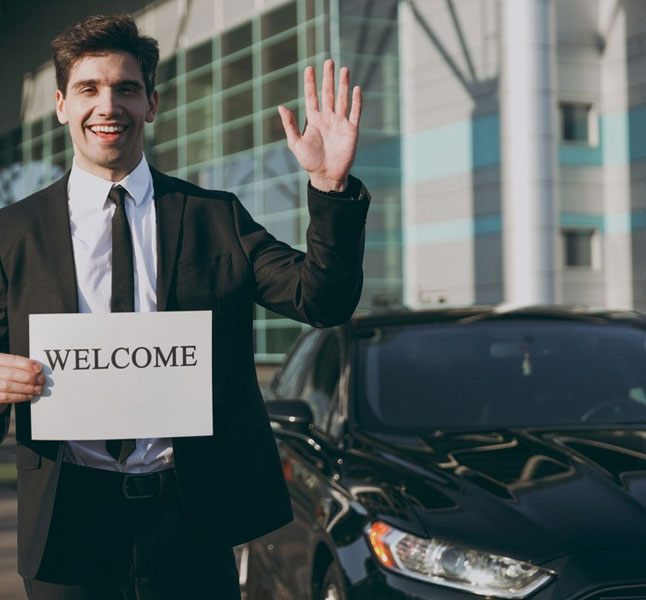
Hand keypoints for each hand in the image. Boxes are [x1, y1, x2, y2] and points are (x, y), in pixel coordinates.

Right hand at [0, 353, 43, 411]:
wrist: (0, 390)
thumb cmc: (5, 378)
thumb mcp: (11, 368)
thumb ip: (21, 367)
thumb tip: (37, 368)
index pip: (12, 359)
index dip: (27, 364)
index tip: (39, 368)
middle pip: (11, 373)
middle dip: (29, 377)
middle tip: (41, 380)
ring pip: (9, 386)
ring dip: (27, 388)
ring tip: (37, 389)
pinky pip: (7, 397)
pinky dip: (21, 397)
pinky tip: (29, 395)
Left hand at [278, 59, 361, 191]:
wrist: (326, 176)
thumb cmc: (309, 162)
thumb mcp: (296, 143)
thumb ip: (290, 125)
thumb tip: (281, 106)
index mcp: (313, 120)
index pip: (312, 97)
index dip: (310, 83)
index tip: (309, 68)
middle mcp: (327, 119)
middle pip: (328, 93)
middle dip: (328, 78)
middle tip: (329, 61)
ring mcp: (340, 124)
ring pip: (342, 99)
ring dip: (342, 84)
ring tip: (343, 69)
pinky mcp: (351, 131)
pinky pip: (355, 113)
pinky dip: (356, 101)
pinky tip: (355, 89)